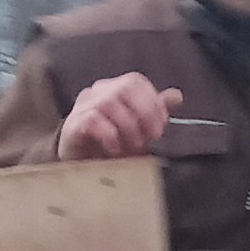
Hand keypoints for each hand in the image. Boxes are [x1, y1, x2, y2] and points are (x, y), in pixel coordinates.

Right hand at [60, 73, 179, 159]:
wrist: (82, 169)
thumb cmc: (112, 146)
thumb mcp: (138, 130)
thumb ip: (155, 111)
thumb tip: (177, 96)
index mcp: (113, 89)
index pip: (135, 81)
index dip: (153, 101)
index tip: (161, 126)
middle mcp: (96, 92)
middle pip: (125, 88)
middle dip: (145, 113)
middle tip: (152, 138)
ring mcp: (82, 107)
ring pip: (109, 103)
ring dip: (128, 128)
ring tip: (134, 148)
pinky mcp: (72, 125)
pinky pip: (93, 120)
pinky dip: (110, 136)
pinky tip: (115, 150)